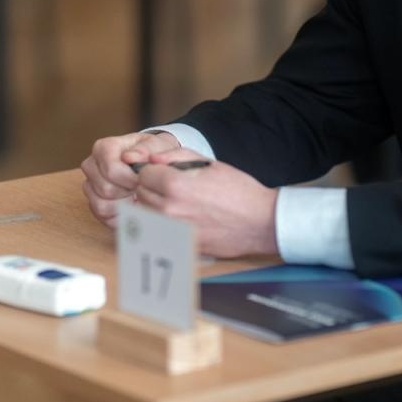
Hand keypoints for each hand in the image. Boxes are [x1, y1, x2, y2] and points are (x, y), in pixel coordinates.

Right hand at [80, 130, 181, 224]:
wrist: (150, 161)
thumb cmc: (152, 152)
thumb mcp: (156, 145)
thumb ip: (146, 148)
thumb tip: (129, 156)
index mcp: (103, 147)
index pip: (111, 169)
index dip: (130, 179)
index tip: (144, 181)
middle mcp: (91, 165)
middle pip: (105, 188)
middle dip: (127, 192)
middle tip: (142, 189)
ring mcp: (90, 185)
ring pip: (101, 205)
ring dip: (123, 206)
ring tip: (137, 197)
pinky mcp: (93, 202)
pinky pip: (102, 216)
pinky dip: (119, 216)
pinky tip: (132, 207)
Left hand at [133, 153, 279, 258]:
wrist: (260, 221)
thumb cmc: (237, 188)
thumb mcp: (207, 162)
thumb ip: (175, 156)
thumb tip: (151, 160)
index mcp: (175, 185)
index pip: (143, 174)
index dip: (153, 171)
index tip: (164, 173)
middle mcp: (169, 209)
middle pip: (141, 194)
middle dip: (152, 188)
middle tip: (171, 187)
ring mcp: (173, 230)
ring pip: (147, 214)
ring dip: (155, 206)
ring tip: (177, 203)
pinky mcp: (180, 245)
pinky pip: (159, 231)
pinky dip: (165, 224)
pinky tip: (182, 219)